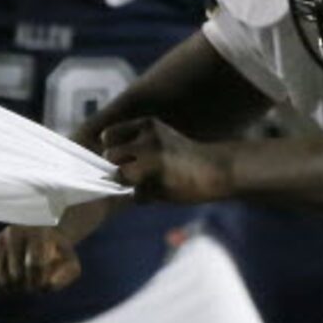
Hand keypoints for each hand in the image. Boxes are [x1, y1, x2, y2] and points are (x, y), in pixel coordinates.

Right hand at [0, 224, 81, 294]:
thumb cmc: (58, 255)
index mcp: (37, 232)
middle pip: (16, 274)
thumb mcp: (71, 264)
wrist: (42, 240)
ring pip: (2, 278)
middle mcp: (14, 232)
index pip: (34, 264)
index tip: (43, 285)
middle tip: (32, 288)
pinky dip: (0, 289)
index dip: (39, 282)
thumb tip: (48, 284)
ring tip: (22, 287)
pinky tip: (8, 287)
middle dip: (26, 287)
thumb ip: (67, 274)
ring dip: (13, 290)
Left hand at [98, 117, 233, 203]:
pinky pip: (137, 195)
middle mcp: (146, 139)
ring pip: (120, 176)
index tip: (123, 156)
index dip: (112, 148)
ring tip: (150, 182)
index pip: (108, 135)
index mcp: (147, 124)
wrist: (217, 170)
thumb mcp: (162, 139)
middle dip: (118, 166)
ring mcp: (151, 161)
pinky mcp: (157, 183)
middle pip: (110, 156)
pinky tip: (163, 192)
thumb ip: (137, 145)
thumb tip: (105, 161)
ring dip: (129, 183)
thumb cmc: (186, 157)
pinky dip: (145, 198)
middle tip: (136, 172)